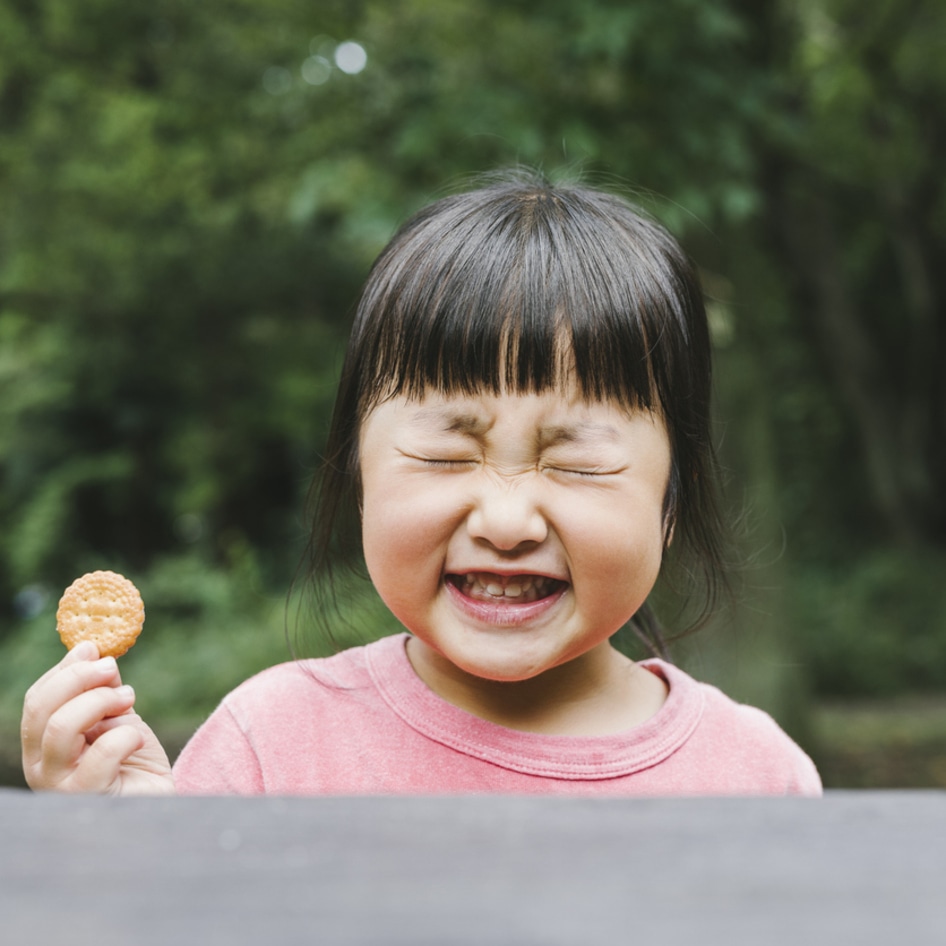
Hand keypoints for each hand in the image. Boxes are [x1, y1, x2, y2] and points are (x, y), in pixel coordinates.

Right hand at [21, 640, 175, 794]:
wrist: (158, 803)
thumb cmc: (134, 762)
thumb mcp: (117, 718)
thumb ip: (103, 691)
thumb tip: (95, 654)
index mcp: (43, 745)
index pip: (37, 700)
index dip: (64, 670)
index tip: (93, 648)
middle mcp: (42, 767)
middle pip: (41, 711)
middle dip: (79, 679)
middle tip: (112, 668)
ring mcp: (61, 785)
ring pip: (61, 728)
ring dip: (100, 701)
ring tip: (128, 698)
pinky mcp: (89, 797)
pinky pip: (101, 755)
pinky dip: (126, 735)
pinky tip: (139, 738)